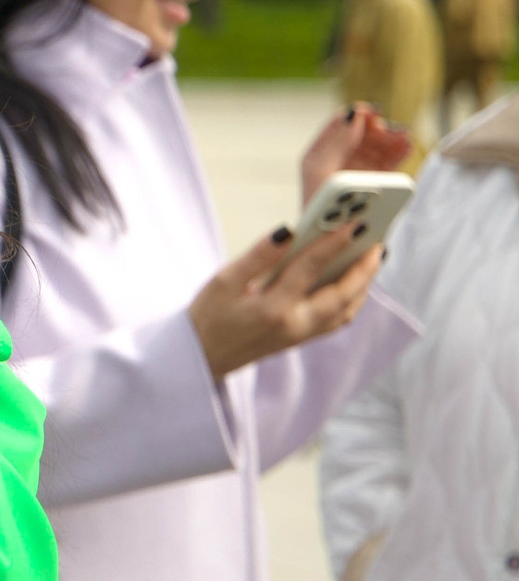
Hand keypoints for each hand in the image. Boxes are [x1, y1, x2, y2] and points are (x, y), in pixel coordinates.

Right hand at [189, 222, 384, 379]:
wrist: (204, 357)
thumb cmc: (209, 316)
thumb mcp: (223, 281)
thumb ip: (258, 256)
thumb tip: (288, 230)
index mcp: (274, 308)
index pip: (311, 268)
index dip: (333, 243)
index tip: (352, 223)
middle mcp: (295, 324)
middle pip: (342, 293)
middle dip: (363, 266)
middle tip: (377, 240)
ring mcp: (302, 335)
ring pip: (347, 310)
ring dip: (363, 284)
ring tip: (371, 258)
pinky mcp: (303, 339)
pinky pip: (339, 320)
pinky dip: (353, 300)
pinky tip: (354, 283)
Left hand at [301, 102, 410, 201]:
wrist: (330, 242)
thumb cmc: (318, 208)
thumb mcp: (322, 169)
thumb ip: (336, 141)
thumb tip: (352, 113)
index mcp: (320, 153)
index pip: (339, 124)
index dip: (356, 115)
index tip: (373, 113)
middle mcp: (339, 160)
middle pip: (362, 133)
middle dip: (377, 127)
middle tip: (389, 129)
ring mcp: (358, 171)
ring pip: (378, 146)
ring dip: (391, 138)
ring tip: (403, 136)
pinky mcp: (375, 182)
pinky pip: (389, 162)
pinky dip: (398, 152)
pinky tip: (407, 146)